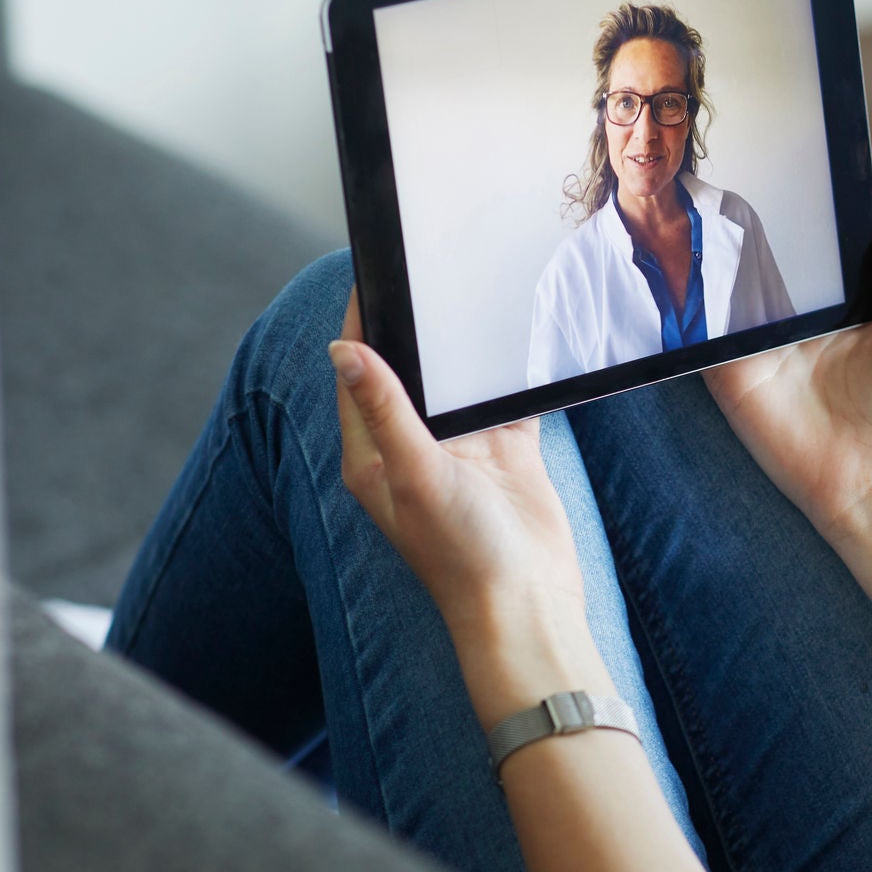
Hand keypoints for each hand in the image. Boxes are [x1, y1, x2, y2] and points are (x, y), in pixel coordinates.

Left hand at [327, 281, 589, 655]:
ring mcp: (462, 450)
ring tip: (468, 289)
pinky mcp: (506, 453)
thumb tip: (342, 349)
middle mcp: (413, 448)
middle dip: (413, 327)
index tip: (370, 274)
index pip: (356, 374)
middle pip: (406, 371)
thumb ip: (385, 409)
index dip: (360, 323)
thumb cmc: (461, 553)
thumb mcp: (415, 473)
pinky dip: (511, 374)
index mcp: (373, 455)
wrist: (529, 603)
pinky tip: (519, 338)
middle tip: (425, 268)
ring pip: (456, 381)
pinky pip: (505, 399)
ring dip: (462, 348)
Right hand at [704, 217, 871, 602]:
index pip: (818, 270)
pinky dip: (696, 311)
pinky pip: (708, 340)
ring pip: (733, 302)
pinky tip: (690, 272)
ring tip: (705, 218)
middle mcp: (801, 338)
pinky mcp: (735, 384)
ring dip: (718, 269)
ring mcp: (764, 360)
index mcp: (846, 323)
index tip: (795, 185)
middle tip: (741, 188)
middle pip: (770, 279)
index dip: (807, 234)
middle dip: (755, 242)